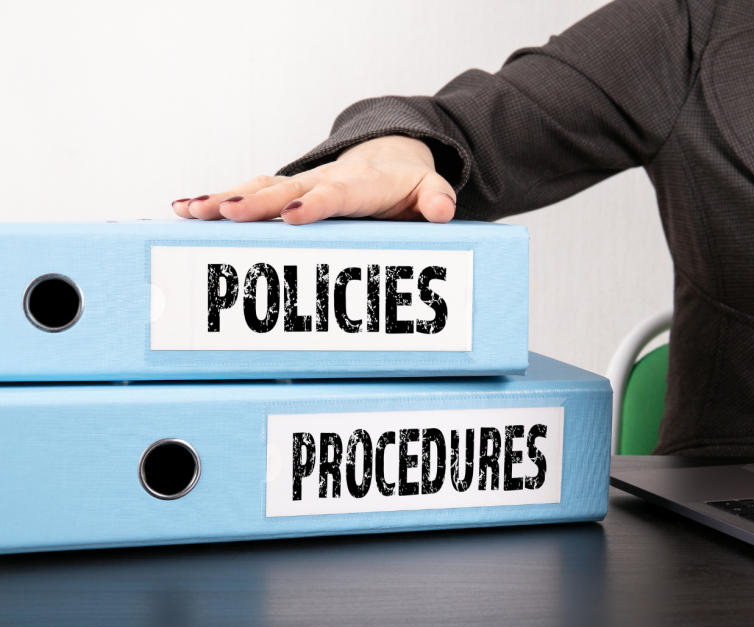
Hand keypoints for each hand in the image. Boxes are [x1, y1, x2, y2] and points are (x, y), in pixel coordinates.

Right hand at [171, 136, 456, 224]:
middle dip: (255, 203)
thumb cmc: (406, 185)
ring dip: (224, 199)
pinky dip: (216, 199)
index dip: (315, 203)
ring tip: (190, 210)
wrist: (390, 157)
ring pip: (257, 188)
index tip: (294, 213)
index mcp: (358, 185)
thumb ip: (436, 199)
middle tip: (225, 213)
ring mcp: (298, 185)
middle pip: (284, 190)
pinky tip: (183, 209)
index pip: (334, 194)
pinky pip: (247, 193)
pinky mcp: (284, 192)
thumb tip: (442, 209)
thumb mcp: (429, 190)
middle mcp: (321, 181)